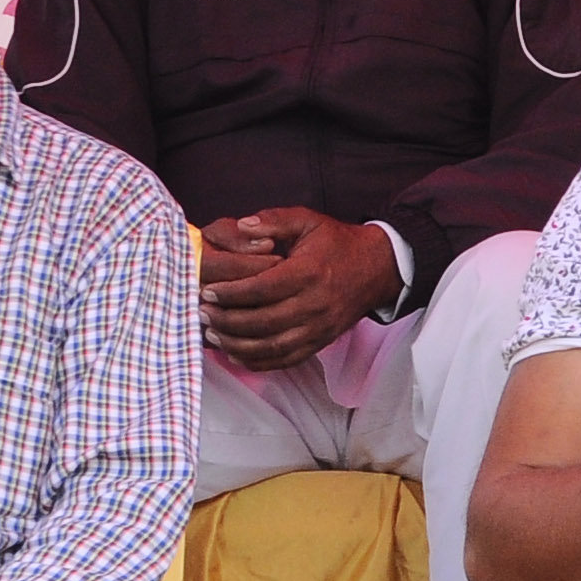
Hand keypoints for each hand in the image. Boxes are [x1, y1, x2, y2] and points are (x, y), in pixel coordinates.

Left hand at [200, 207, 403, 369]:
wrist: (377, 268)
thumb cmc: (337, 243)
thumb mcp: (308, 220)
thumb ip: (273, 219)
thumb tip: (241, 225)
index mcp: (309, 272)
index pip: (262, 289)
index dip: (231, 292)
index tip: (208, 290)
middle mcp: (316, 304)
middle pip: (262, 322)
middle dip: (227, 320)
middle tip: (202, 312)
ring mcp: (320, 328)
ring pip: (271, 346)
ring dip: (237, 344)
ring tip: (212, 333)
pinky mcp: (321, 342)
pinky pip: (286, 360)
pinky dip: (258, 361)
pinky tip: (235, 353)